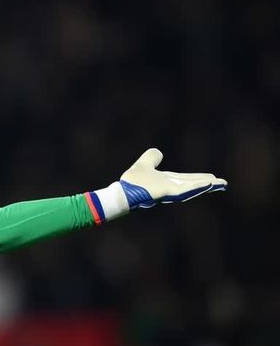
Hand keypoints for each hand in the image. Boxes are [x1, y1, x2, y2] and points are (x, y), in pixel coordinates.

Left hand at [87, 148, 226, 222]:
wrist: (123, 193)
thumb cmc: (131, 182)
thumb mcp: (144, 164)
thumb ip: (151, 158)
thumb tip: (158, 152)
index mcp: (167, 181)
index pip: (187, 180)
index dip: (200, 180)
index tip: (213, 179)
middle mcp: (171, 187)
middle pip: (193, 185)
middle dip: (208, 185)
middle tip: (224, 184)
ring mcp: (170, 191)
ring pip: (192, 188)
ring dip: (206, 186)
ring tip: (221, 184)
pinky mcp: (168, 193)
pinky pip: (185, 190)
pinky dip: (197, 187)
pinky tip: (208, 184)